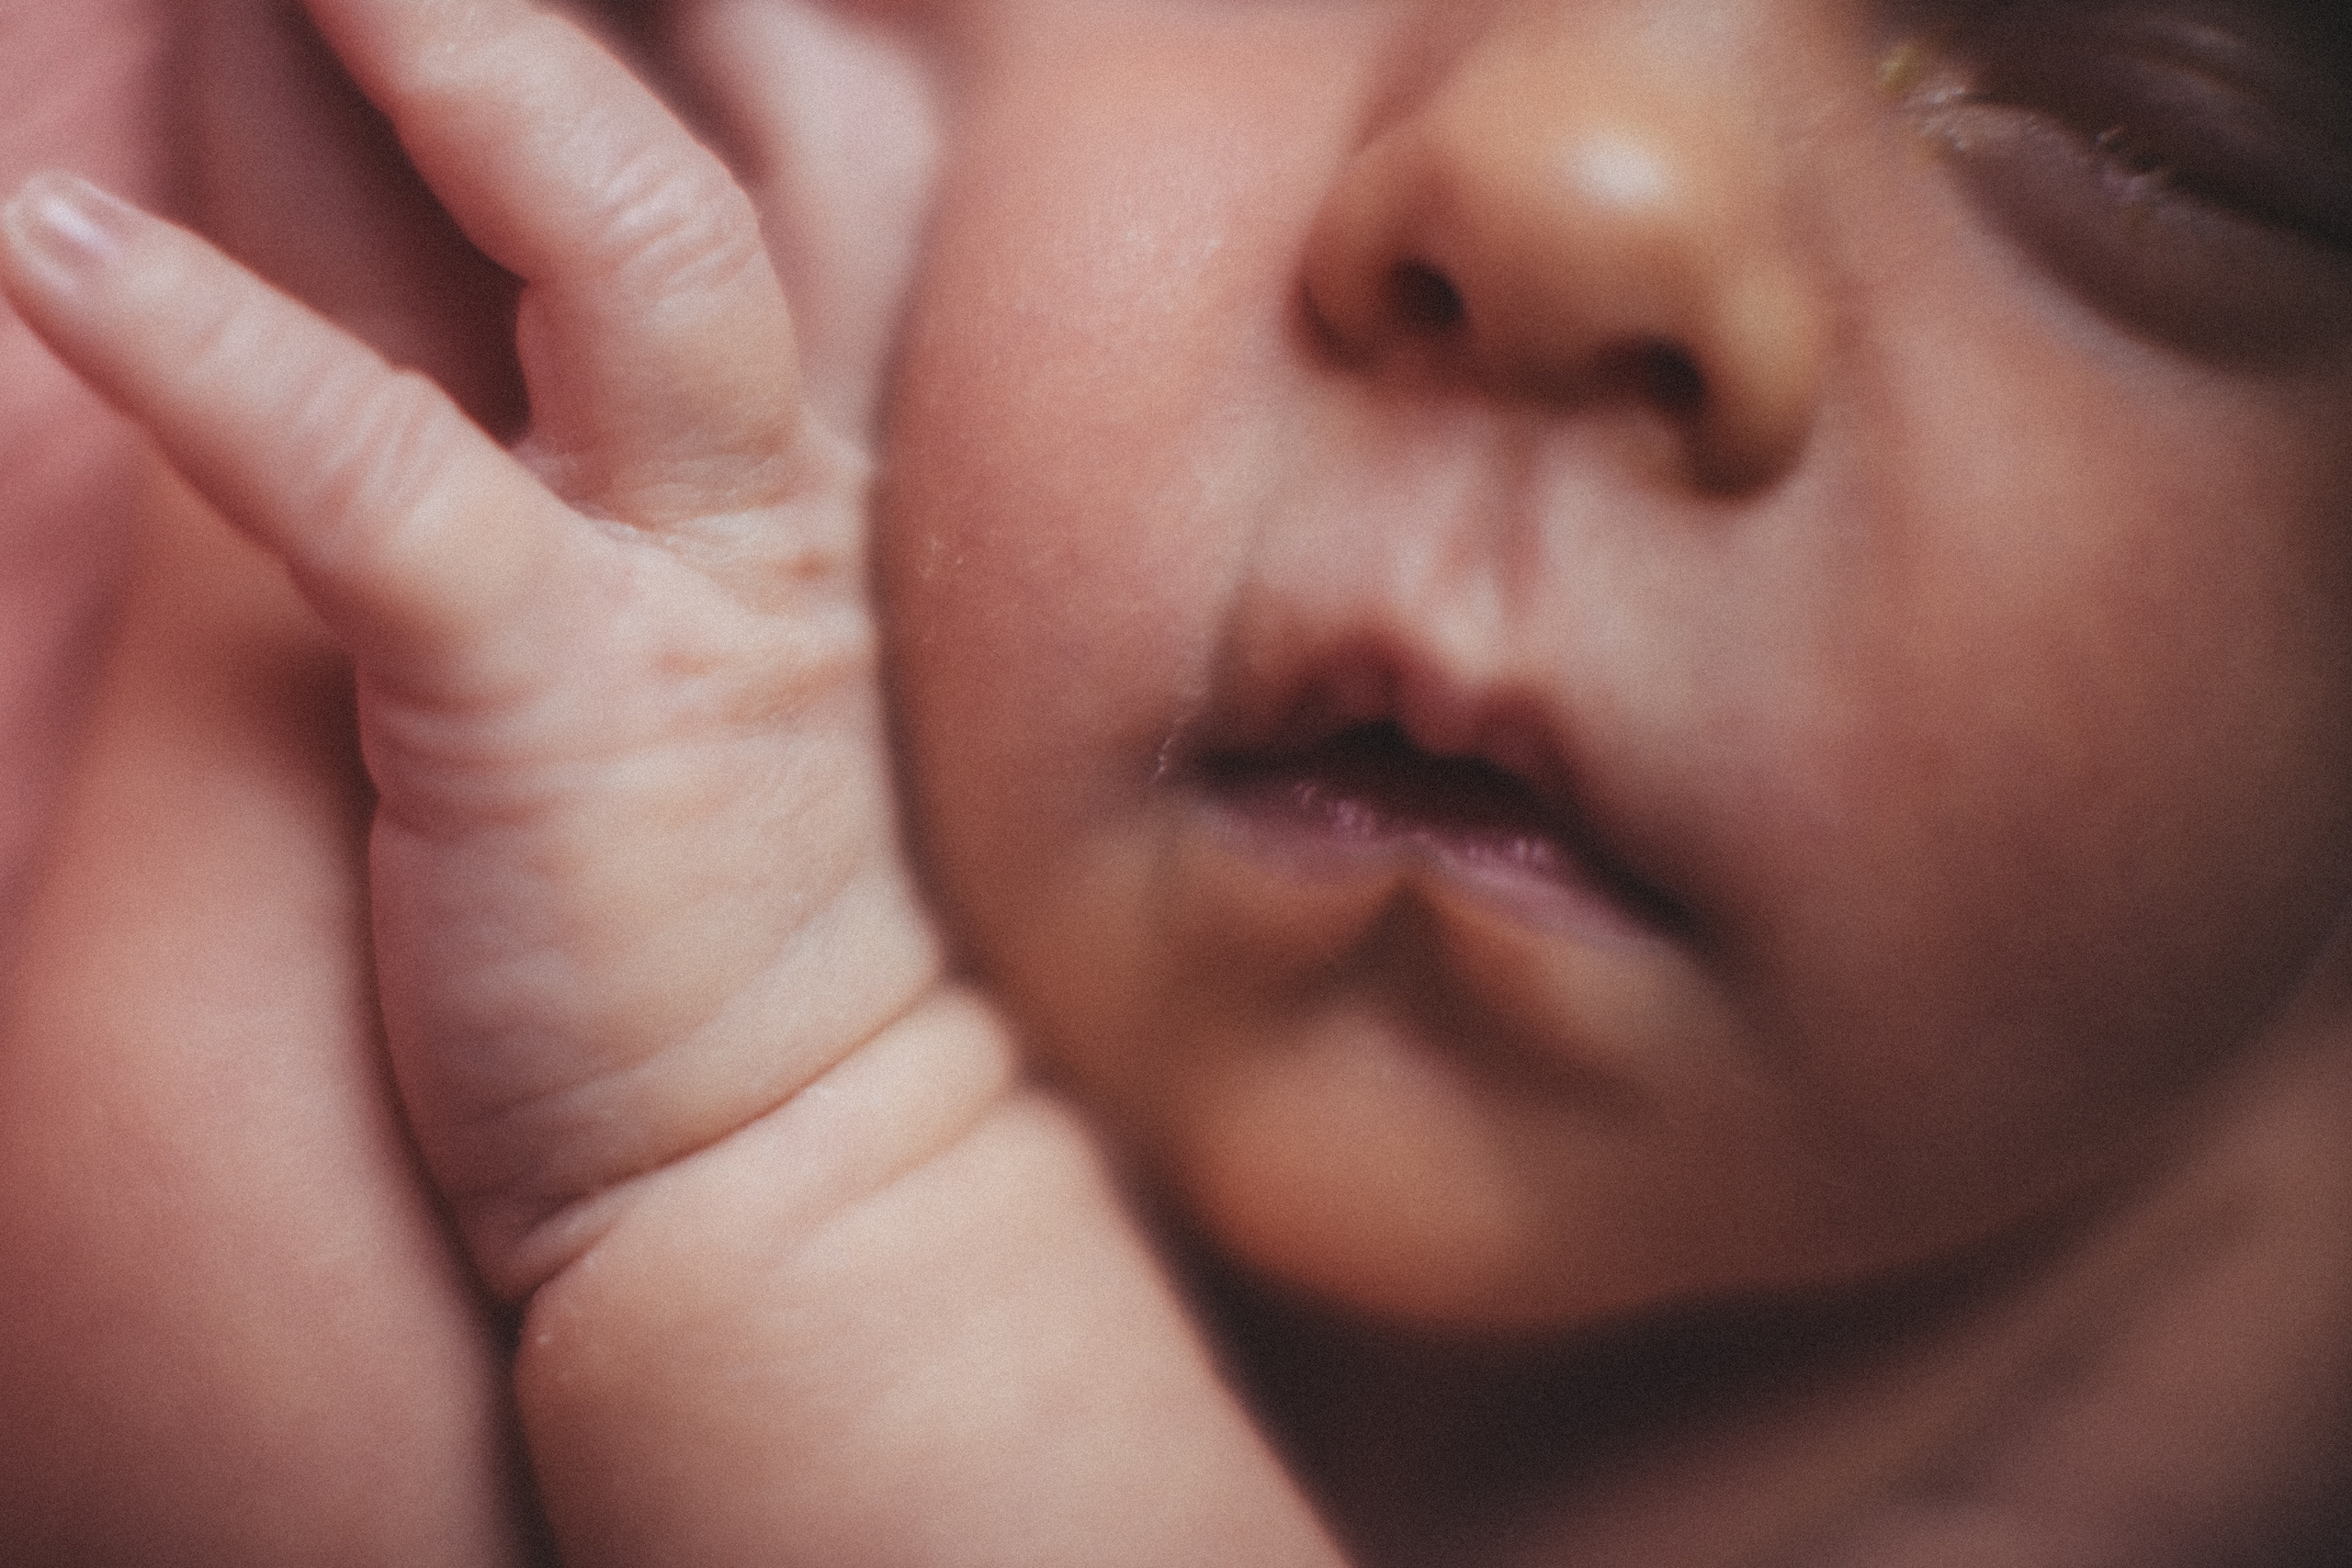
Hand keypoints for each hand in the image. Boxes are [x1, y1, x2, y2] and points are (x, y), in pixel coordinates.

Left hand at [1, 2, 1342, 1558]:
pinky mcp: (566, 714)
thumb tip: (470, 303)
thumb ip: (634, 453)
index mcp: (806, 448)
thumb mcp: (708, 632)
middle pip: (735, 133)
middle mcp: (774, 474)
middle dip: (608, 4)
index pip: (793, 141)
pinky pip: (393, 492)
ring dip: (467, 68)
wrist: (794, 1158)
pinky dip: (228, 362)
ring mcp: (691, 584)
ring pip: (631, 251)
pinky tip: (57, 255)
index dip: (709, 16)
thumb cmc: (723, 906)